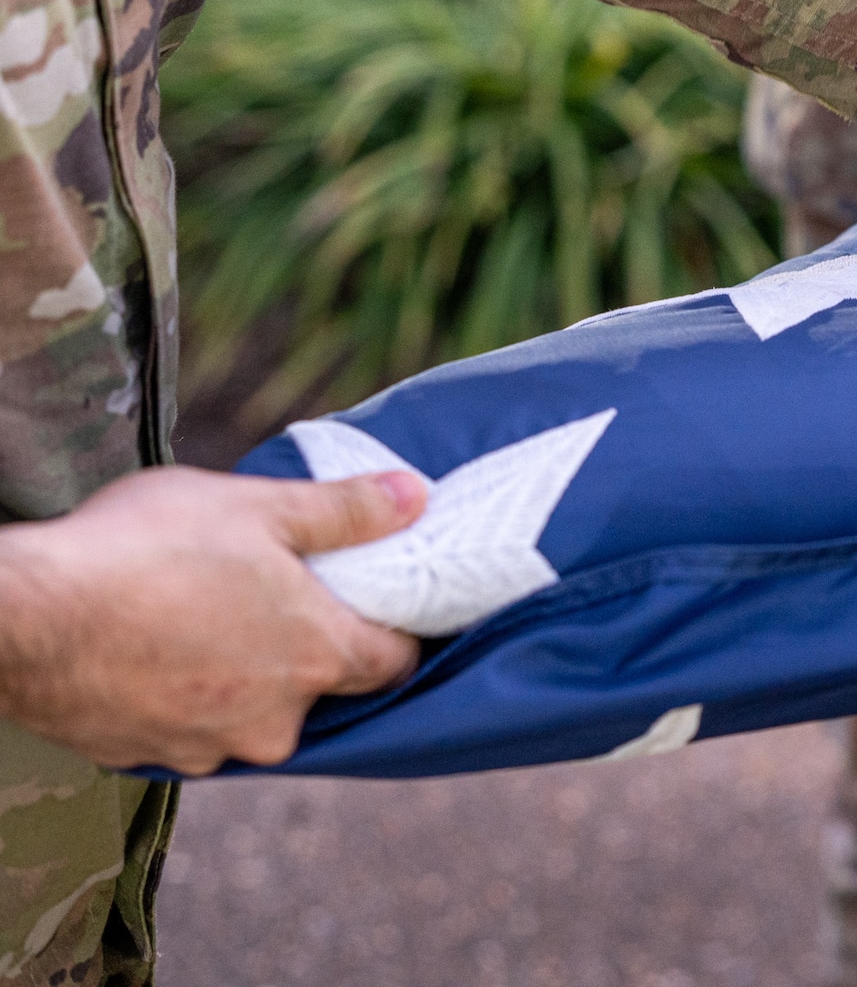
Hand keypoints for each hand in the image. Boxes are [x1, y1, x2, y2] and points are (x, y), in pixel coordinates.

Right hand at [0, 466, 425, 773]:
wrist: (21, 614)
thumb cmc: (144, 551)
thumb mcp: (260, 507)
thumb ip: (347, 511)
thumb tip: (417, 497)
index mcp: (316, 659)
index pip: (395, 663)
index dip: (395, 629)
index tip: (378, 601)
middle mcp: (273, 722)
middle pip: (319, 688)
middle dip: (304, 645)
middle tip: (271, 592)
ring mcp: (206, 748)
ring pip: (250, 712)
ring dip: (240, 674)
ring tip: (203, 614)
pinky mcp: (146, 758)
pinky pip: (189, 728)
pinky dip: (183, 695)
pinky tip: (156, 648)